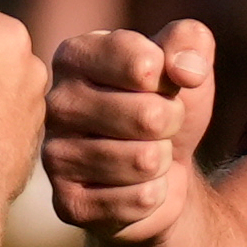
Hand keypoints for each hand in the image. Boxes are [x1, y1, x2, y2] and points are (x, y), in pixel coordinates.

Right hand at [45, 20, 214, 241]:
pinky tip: (134, 186)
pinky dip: (154, 195)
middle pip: (149, 117)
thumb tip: (187, 70)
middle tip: (156, 125)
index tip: (158, 83)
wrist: (161, 170)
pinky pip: (140, 199)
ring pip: (145, 161)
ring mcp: (56, 156)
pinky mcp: (69, 203)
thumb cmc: (164, 105)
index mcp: (75, 56)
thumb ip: (190, 43)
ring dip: (162, 161)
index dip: (170, 79)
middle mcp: (56, 104)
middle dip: (171, 123)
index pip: (145, 64)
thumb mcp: (185, 64)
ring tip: (145, 154)